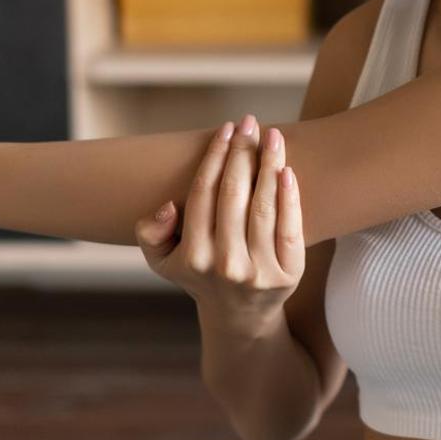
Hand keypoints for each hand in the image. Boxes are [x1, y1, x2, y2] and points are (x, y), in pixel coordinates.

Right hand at [135, 113, 303, 331]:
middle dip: (242, 152)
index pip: (204, 193)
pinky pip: (290, 229)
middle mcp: (225, 265)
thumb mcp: (162, 260)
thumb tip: (168, 206)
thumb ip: (149, 233)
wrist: (240, 316)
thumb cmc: (199, 274)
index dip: (215, 157)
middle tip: (249, 123)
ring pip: (264, 207)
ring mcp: (259, 271)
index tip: (225, 129)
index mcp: (192, 256)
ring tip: (273, 137)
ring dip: (269, 165)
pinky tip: (287, 171)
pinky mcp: (289, 275)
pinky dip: (290, 197)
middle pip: (234, 195)